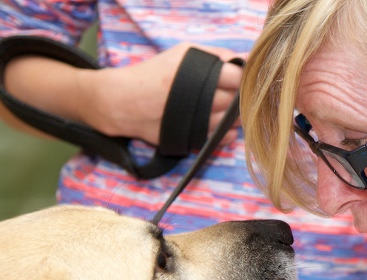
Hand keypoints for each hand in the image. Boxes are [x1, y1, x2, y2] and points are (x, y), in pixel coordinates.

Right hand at [83, 42, 243, 143]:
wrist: (123, 102)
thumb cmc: (154, 74)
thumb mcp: (183, 53)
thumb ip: (215, 55)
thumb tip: (244, 62)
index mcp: (198, 74)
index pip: (237, 78)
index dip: (238, 79)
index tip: (234, 79)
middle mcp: (200, 99)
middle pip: (235, 101)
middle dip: (236, 98)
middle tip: (228, 94)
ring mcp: (198, 122)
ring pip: (231, 122)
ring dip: (232, 116)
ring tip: (221, 108)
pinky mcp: (192, 139)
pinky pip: (220, 139)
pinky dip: (224, 134)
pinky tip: (219, 125)